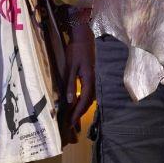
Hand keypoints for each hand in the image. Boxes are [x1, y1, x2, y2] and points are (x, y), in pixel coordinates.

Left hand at [63, 21, 95, 135]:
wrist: (84, 38)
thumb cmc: (76, 51)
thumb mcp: (70, 67)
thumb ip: (70, 83)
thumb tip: (70, 100)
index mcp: (89, 80)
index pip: (83, 101)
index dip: (77, 113)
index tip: (71, 123)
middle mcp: (93, 82)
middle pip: (88, 103)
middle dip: (79, 114)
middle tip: (70, 124)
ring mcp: (94, 80)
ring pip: (89, 99)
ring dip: (81, 108)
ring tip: (73, 117)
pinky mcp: (91, 77)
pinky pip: (88, 93)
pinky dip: (83, 101)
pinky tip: (77, 103)